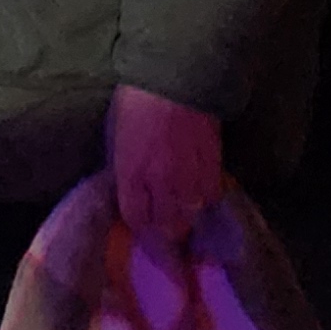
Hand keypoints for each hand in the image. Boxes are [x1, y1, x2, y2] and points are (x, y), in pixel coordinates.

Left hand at [107, 82, 224, 246]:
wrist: (174, 81)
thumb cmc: (135, 105)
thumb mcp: (117, 140)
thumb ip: (124, 171)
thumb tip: (130, 193)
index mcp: (129, 174)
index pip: (136, 219)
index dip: (140, 233)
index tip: (145, 239)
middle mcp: (159, 183)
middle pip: (166, 227)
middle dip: (166, 239)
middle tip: (169, 247)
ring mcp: (188, 177)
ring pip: (191, 217)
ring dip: (187, 223)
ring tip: (186, 227)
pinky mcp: (213, 167)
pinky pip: (211, 197)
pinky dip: (205, 202)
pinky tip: (201, 199)